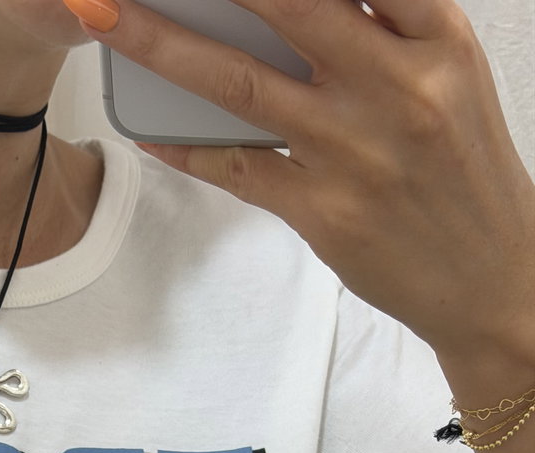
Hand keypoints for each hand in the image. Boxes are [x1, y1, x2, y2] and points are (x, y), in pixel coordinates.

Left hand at [65, 0, 534, 368]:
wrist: (492, 279)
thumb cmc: (463, 171)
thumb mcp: (450, 78)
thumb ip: (388, 29)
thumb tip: (287, 7)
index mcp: (438, 40)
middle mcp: (396, 87)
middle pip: (287, 3)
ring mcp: (354, 152)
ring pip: (238, 82)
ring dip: (161, 45)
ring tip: (105, 15)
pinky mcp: (322, 212)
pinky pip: (237, 167)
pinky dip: (186, 146)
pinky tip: (147, 130)